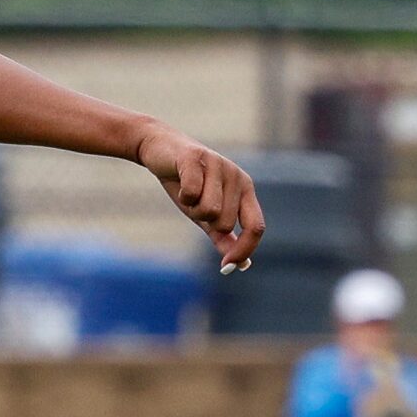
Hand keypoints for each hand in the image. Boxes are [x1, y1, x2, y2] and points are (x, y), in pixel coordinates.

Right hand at [137, 124, 264, 269]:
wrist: (161, 150)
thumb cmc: (187, 184)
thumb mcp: (207, 215)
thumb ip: (224, 238)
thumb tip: (241, 265)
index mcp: (245, 190)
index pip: (256, 227)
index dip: (244, 250)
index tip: (226, 266)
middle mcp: (237, 176)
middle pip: (225, 223)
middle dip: (203, 221)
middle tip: (194, 202)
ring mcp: (219, 165)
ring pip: (208, 210)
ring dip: (192, 208)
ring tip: (188, 192)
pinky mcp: (197, 158)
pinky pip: (191, 194)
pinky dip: (182, 195)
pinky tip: (179, 181)